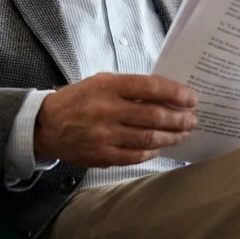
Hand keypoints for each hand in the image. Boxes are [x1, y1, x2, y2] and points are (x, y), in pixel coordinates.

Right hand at [34, 73, 198, 167]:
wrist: (47, 126)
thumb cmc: (79, 100)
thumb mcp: (101, 82)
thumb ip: (131, 87)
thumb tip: (167, 94)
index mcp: (108, 86)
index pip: (150, 87)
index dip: (175, 93)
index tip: (191, 98)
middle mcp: (107, 111)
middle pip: (154, 116)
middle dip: (179, 119)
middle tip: (192, 119)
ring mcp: (105, 136)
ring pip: (149, 139)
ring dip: (172, 137)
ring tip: (183, 133)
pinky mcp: (103, 156)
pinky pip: (136, 156)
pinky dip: (153, 152)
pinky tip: (161, 147)